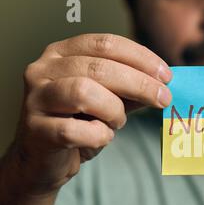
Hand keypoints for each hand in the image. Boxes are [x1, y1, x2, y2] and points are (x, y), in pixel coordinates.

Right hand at [9, 33, 171, 195]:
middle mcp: (44, 69)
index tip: (166, 75)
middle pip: (99, 67)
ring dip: (113, 110)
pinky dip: (98, 136)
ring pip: (84, 93)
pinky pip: (75, 130)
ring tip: (117, 122)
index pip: (106, 44)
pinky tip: (100, 137)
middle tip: (164, 98)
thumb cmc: (79, 124)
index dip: (141, 58)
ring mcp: (36, 98)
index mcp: (63, 53)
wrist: (45, 160)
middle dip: (140, 83)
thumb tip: (164, 84)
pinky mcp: (35, 129)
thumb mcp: (109, 101)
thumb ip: (131, 89)